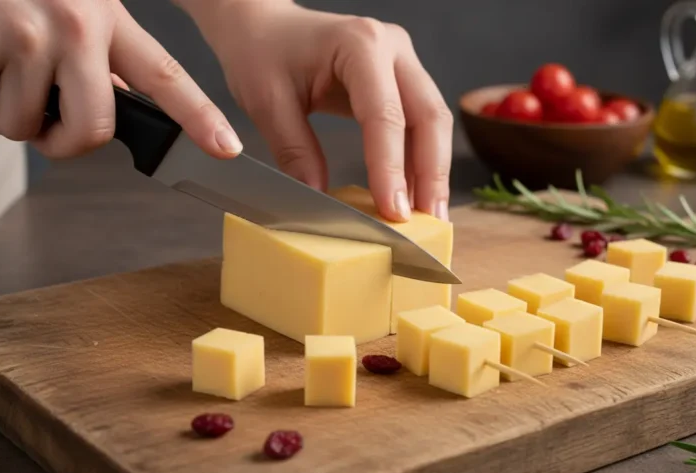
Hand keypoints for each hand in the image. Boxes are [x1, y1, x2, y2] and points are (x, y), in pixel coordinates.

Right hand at [0, 0, 240, 159]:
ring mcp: (21, 36)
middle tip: (43, 118)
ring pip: (23, 127)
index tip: (226, 147)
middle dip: (63, 140)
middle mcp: (72, 25)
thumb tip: (117, 98)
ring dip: (4, 111)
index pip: (163, 75)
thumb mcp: (71, 5)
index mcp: (105, 16)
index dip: (198, 116)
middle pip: (92, 129)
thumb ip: (100, 52)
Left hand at [185, 0, 452, 220]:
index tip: (392, 212)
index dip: (391, 168)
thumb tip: (319, 198)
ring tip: (429, 217)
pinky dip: (419, 160)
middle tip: (429, 222)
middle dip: (432, 173)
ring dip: (432, 171)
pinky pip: (419, 123)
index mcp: (359, 44)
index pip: (385, 115)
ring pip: (432, 121)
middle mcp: (392, 48)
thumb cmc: (262, 53)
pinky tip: (414, 193)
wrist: (264, 27)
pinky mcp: (400, 79)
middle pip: (428, 116)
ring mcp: (401, 62)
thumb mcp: (267, 102)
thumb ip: (294, 150)